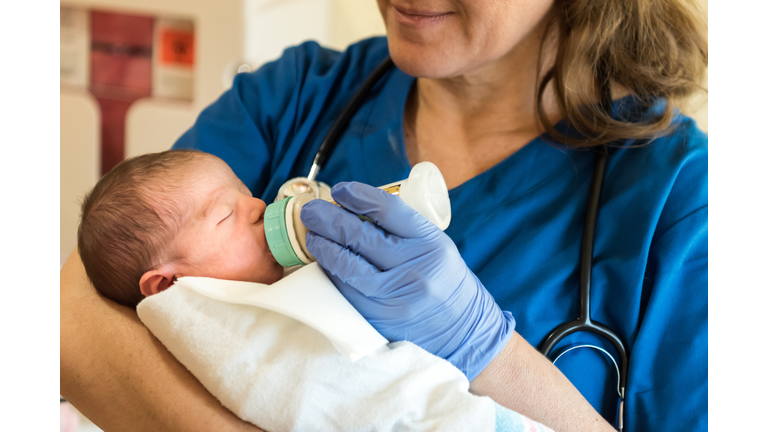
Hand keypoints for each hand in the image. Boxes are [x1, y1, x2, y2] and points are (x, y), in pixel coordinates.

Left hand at [300, 182, 514, 379]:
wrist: (464, 330)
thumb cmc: (445, 282)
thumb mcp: (437, 247)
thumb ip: (404, 229)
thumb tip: (358, 208)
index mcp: (430, 243)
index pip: (387, 209)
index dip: (358, 195)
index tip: (340, 190)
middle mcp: (413, 267)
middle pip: (360, 235)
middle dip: (329, 218)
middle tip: (312, 210)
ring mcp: (395, 296)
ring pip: (348, 265)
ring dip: (323, 246)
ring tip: (312, 234)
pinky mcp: (381, 318)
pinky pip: (347, 291)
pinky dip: (332, 273)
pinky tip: (324, 262)